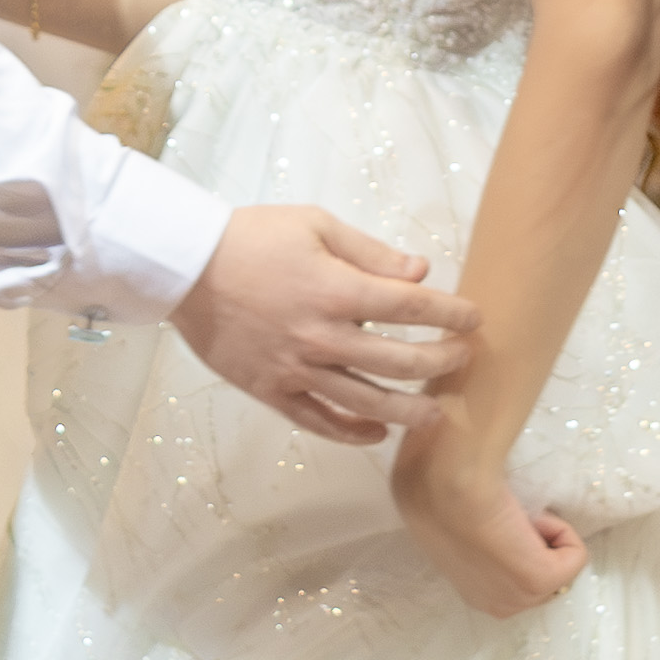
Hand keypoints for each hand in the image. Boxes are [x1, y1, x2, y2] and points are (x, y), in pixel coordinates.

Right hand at [171, 206, 478, 444]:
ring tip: (435, 414)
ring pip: (366, 402)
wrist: (184, 266)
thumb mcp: (314, 225)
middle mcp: (322, 336)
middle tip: (461, 359)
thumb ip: (370, 252)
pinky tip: (376, 434)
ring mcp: (296, 369)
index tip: (474, 318)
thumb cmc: (250, 238)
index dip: (451, 313)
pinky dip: (351, 433)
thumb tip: (420, 271)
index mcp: (337, 290)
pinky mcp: (270, 390)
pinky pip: (318, 421)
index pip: (412, 307)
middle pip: (399, 361)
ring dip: (408, 411)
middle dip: (440, 361)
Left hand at [392, 415, 583, 617]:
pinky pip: (576, 556)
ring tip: (512, 517)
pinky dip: (562, 529)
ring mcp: (518, 598)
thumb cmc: (440, 487)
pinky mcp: (538, 582)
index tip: (495, 516)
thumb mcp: (454, 518)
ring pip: (559, 565)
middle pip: (540, 573)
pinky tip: (525, 518)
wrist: (444, 482)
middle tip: (505, 516)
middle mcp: (495, 604)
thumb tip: (483, 515)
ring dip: (548, 534)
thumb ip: (472, 529)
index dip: (517, 539)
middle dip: (536, 543)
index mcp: (472, 592)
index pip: (514, 575)